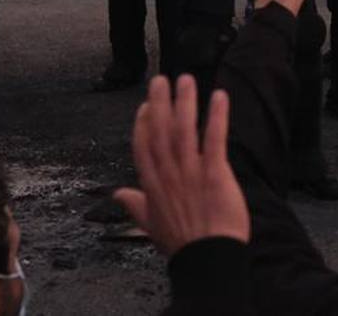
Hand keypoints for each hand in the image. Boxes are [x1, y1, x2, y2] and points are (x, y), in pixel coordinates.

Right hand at [114, 76, 249, 257]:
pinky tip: (219, 97)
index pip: (143, 147)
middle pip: (160, 131)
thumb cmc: (182, 244)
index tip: (147, 105)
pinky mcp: (214, 173)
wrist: (207, 259)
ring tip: (186, 80)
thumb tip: (117, 194)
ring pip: (184, 130)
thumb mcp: (150, 226)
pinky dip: (216, 117)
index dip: (144, 123)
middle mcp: (168, 174)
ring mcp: (190, 172)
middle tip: (162, 78)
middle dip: (160, 103)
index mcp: (152, 185)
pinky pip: (214, 139)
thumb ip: (135, 205)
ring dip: (185, 102)